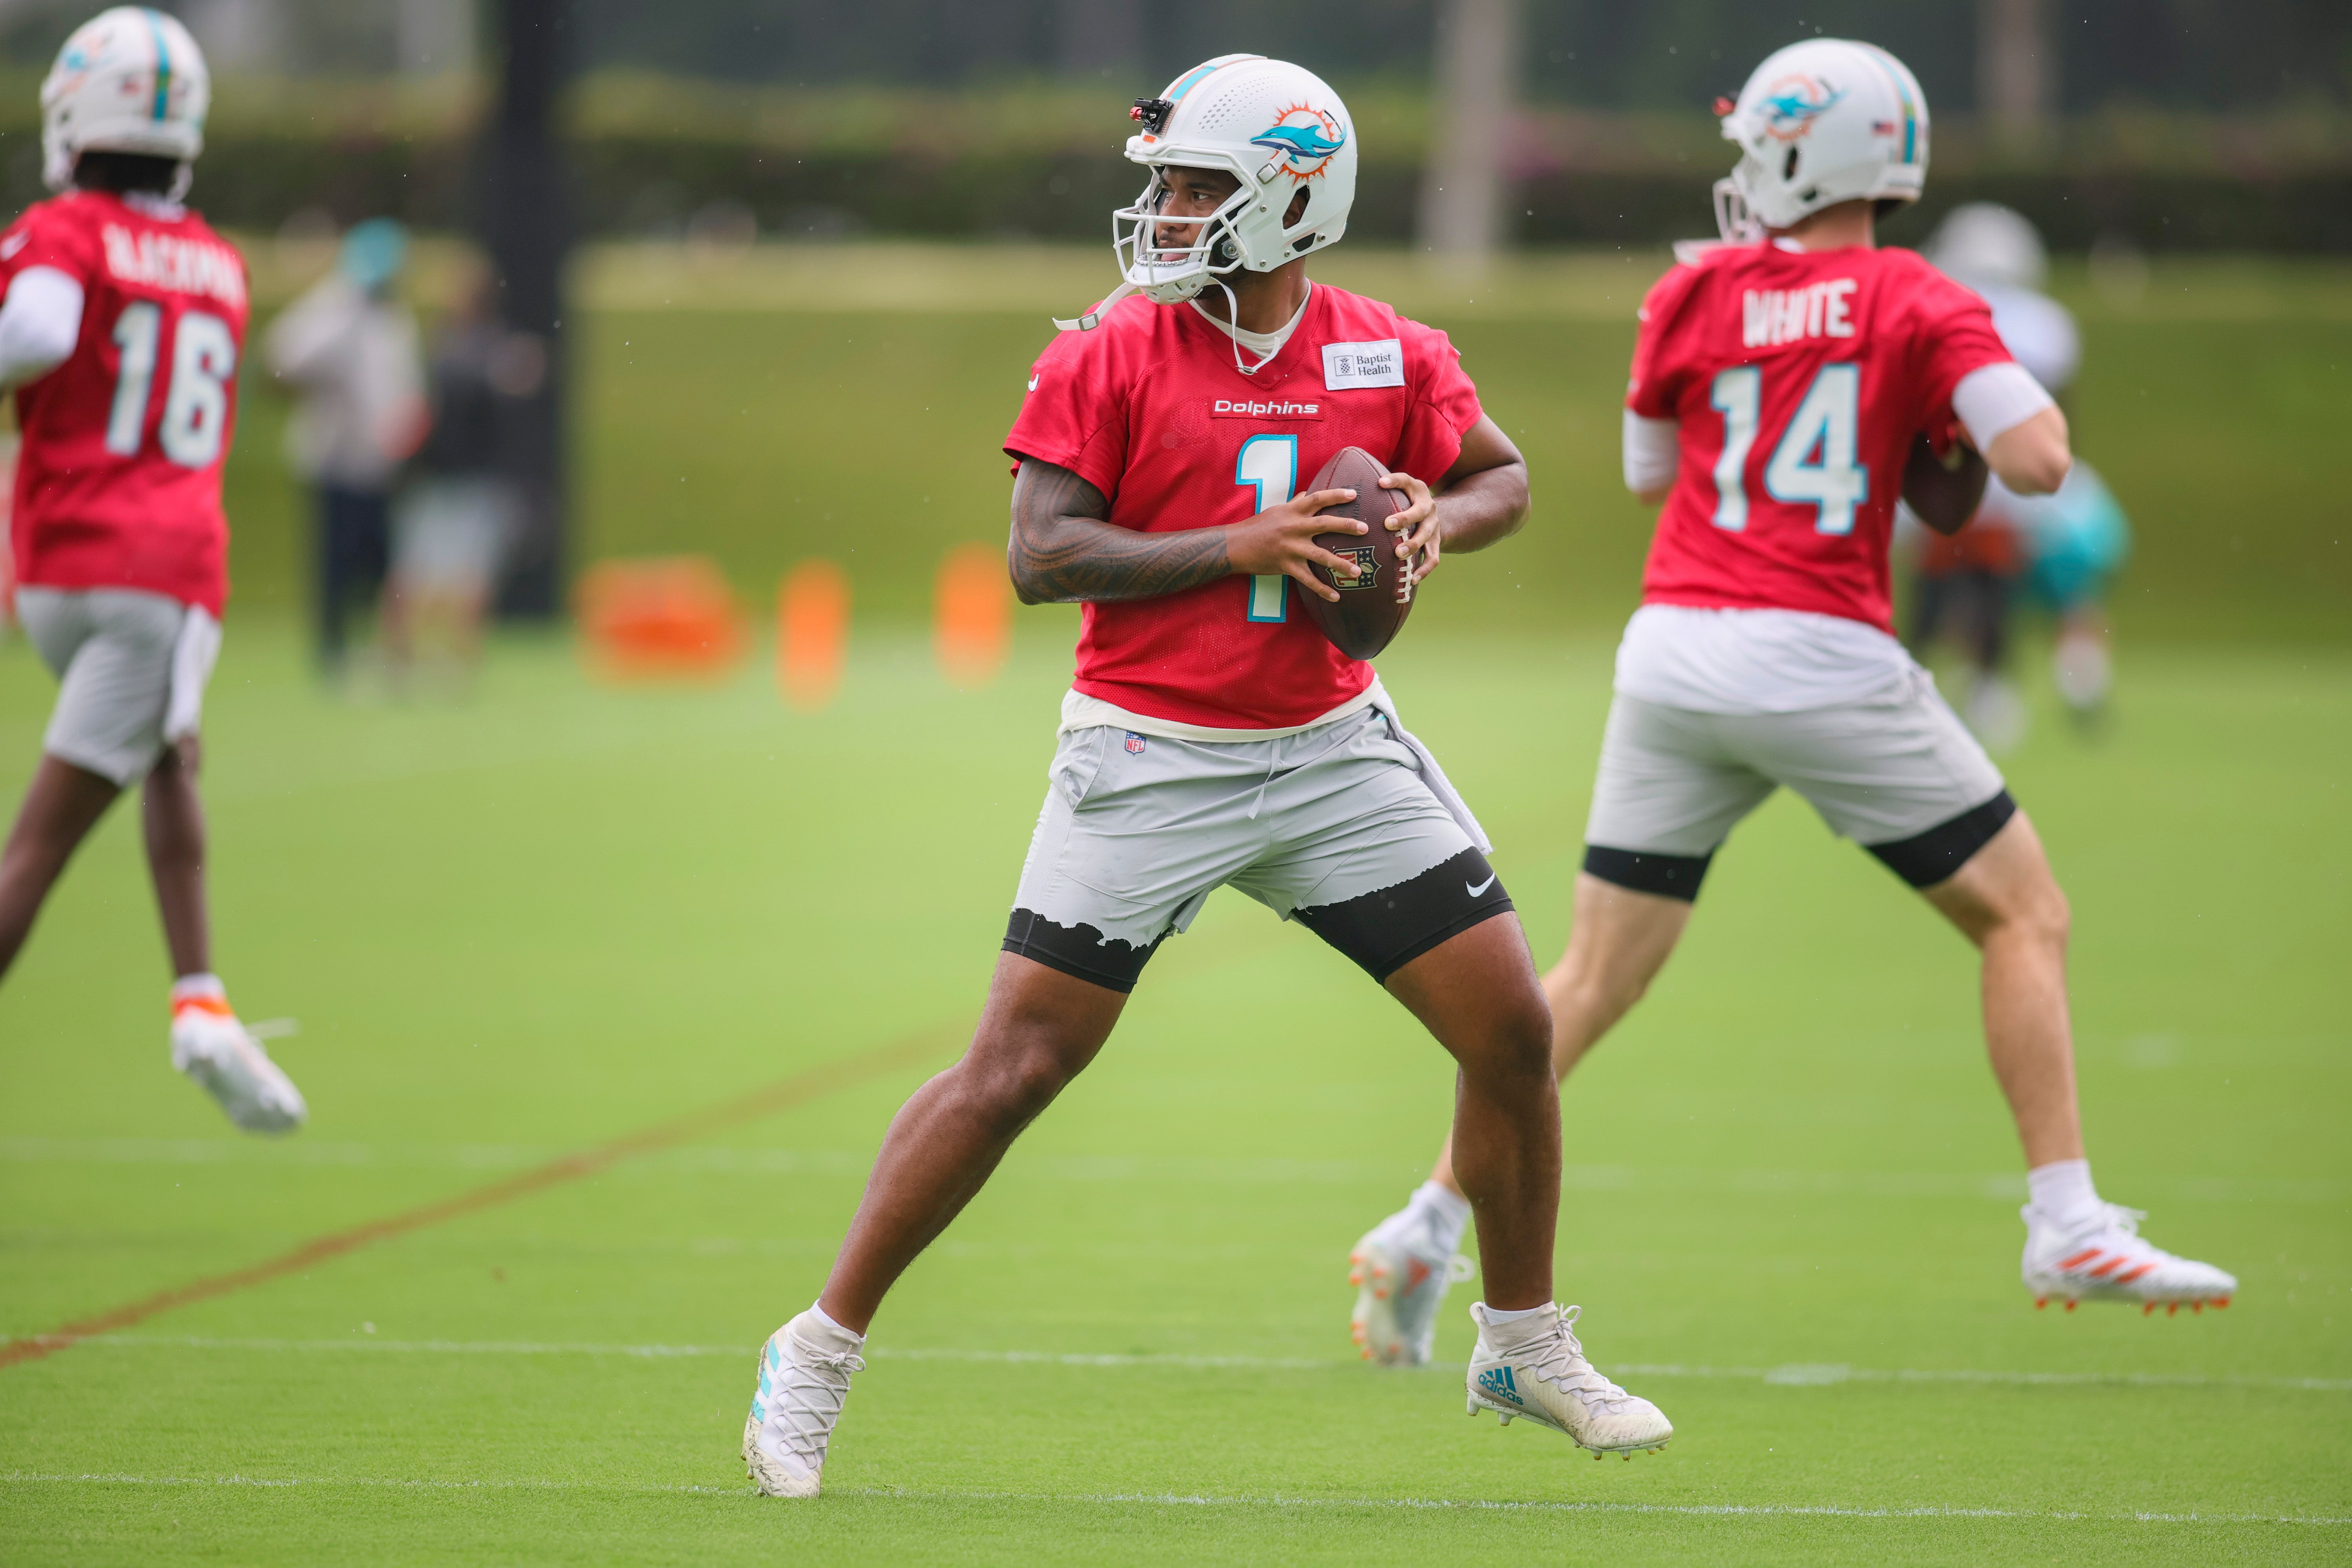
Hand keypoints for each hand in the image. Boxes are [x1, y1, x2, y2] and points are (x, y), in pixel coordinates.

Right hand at [1225, 487, 1365, 603]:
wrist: (1235, 545)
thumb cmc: (1256, 526)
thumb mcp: (1276, 510)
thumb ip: (1295, 503)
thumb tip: (1308, 493)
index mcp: (1292, 511)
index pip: (1317, 498)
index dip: (1336, 495)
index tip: (1353, 495)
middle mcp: (1294, 528)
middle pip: (1324, 524)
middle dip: (1346, 527)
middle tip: (1365, 529)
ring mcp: (1291, 548)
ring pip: (1320, 556)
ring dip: (1340, 564)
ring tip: (1357, 571)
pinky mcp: (1286, 566)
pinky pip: (1308, 580)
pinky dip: (1322, 590)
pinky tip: (1336, 597)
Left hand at [1379, 471, 1439, 582]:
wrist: (1432, 514)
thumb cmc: (1404, 502)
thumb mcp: (1399, 491)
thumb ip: (1380, 490)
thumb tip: (1346, 489)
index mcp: (1417, 490)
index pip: (1406, 481)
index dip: (1395, 481)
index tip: (1380, 483)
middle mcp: (1428, 506)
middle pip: (1419, 511)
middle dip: (1405, 518)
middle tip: (1388, 524)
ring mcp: (1434, 526)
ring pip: (1426, 536)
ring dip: (1413, 545)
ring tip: (1398, 554)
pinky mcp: (1437, 543)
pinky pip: (1433, 558)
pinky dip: (1424, 570)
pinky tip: (1411, 579)